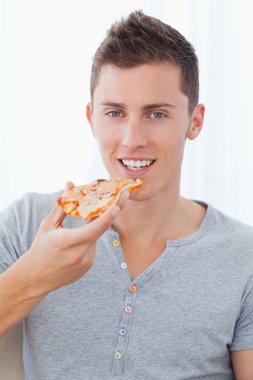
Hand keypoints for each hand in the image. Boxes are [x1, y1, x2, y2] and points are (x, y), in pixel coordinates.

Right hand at [23, 181, 128, 295]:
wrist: (36, 278)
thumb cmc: (40, 248)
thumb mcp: (48, 225)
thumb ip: (63, 205)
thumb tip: (70, 185)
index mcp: (69, 242)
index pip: (93, 228)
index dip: (108, 216)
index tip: (117, 204)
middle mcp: (81, 254)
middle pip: (100, 230)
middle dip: (110, 213)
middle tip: (120, 197)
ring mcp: (86, 262)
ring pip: (95, 237)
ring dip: (91, 229)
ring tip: (74, 231)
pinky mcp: (88, 266)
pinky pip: (92, 247)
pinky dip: (87, 240)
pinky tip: (73, 244)